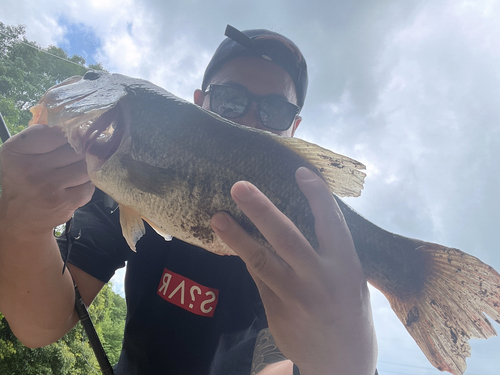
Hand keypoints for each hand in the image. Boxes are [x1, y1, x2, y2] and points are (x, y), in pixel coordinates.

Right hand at [0, 124, 93, 234]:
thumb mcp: (21, 155)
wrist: (21, 219)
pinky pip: (89, 184)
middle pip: (74, 149)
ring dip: (86, 167)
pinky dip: (87, 183)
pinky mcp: (66, 202)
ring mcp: (50, 187)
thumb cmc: (24, 181)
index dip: (68, 135)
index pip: (54, 132)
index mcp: (16, 152)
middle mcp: (31, 169)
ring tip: (78, 170)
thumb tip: (75, 125)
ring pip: (85, 166)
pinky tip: (77, 185)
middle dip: (81, 151)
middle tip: (82, 154)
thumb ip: (42, 137)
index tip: (72, 138)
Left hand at [211, 167, 376, 374]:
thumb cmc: (350, 312)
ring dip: (237, 237)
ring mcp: (295, 297)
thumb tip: (297, 221)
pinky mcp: (276, 311)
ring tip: (217, 217)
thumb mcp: (352, 279)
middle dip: (261, 210)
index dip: (317, 196)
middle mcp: (319, 279)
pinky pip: (257, 278)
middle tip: (239, 187)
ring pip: (262, 261)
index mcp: (346, 266)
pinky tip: (232, 240)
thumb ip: (329, 253)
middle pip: (287, 238)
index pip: (331, 223)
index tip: (300, 172)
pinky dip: (246, 256)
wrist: (342, 364)